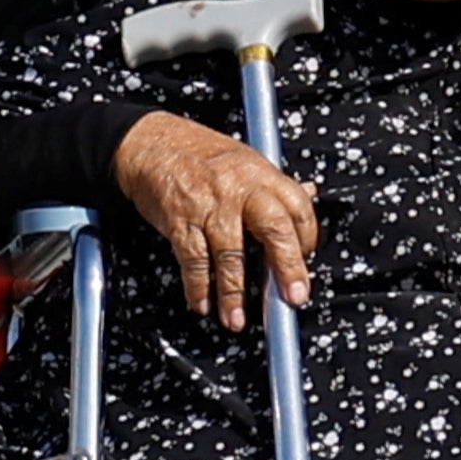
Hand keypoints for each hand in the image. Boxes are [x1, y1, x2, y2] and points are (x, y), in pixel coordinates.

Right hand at [111, 110, 314, 331]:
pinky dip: (197, 285)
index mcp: (260, 173)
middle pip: (273, 229)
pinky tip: (202, 303)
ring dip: (233, 292)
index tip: (307, 261)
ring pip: (230, 253)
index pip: (298, 206)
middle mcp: (238, 188)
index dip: (307, 238)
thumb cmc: (199, 152)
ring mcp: (208, 204)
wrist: (150, 142)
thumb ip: (275, 183)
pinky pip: (192, 258)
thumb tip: (310, 195)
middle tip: (293, 296)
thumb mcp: (246, 158)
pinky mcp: (180, 219)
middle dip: (286, 267)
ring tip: (236, 318)